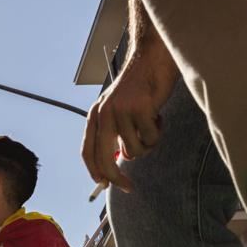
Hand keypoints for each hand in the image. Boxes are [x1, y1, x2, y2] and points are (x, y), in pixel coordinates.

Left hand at [81, 43, 179, 192]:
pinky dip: (158, 132)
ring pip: (134, 151)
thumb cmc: (139, 87)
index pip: (88, 151)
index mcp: (95, 115)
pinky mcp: (140, 110)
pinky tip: (158, 115)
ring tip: (150, 123)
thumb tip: (122, 161)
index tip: (104, 185)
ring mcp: (121, 112)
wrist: (152, 58)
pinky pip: (151, 139)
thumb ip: (116, 133)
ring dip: (147, 143)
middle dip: (116, 178)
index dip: (95, 172)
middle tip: (128, 187)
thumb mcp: (120, 110)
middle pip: (105, 159)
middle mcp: (104, 114)